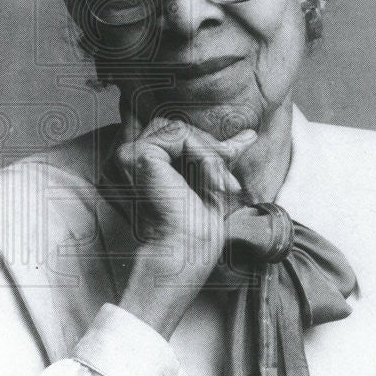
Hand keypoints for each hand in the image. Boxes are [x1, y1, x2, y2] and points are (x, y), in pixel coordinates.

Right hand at [112, 116, 256, 339]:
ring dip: (207, 153)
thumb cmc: (199, 224)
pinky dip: (202, 153)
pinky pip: (177, 135)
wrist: (189, 248)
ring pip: (176, 128)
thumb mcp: (213, 178)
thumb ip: (220, 153)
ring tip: (219, 183)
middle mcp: (127, 160)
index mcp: (140, 166)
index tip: (238, 149)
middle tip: (226, 179)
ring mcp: (126, 157)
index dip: (203, 142)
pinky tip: (210, 179)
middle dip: (206, 146)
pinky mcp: (135, 157)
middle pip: (173, 126)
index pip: (170, 133)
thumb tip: (250, 133)